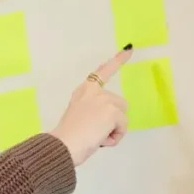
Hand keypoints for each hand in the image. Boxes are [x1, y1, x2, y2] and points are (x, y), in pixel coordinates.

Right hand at [49, 46, 132, 166]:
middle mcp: (94, 91)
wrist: (64, 145)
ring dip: (114, 129)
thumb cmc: (67, 137)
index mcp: (83, 91)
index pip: (102, 72)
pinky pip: (123, 127)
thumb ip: (92, 112)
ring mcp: (104, 100)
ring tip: (96, 137)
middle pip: (119, 104)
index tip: (129, 49)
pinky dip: (115, 137)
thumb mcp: (79, 117)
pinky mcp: (112, 111)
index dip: (117, 61)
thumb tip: (108, 123)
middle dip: (113, 120)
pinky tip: (101, 140)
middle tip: (95, 132)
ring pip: (123, 116)